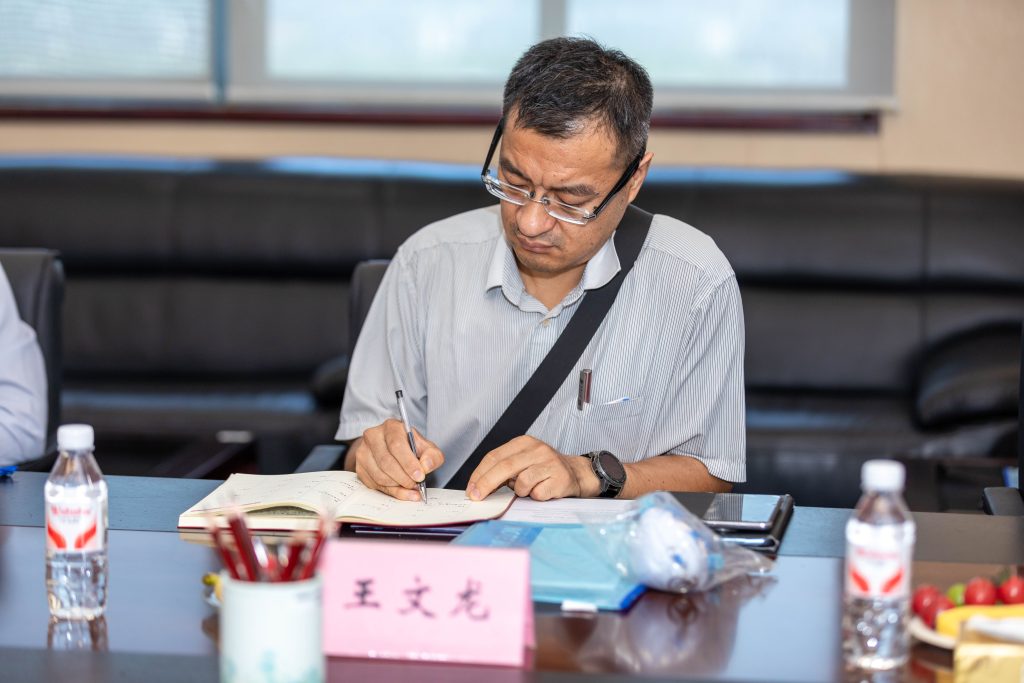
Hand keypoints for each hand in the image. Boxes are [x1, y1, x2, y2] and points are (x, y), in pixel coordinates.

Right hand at [351, 419, 443, 500]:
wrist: (392, 451)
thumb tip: (425, 466)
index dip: (408, 463)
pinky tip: (401, 490)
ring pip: (379, 475)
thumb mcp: (427, 448)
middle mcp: (373, 436)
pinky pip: (374, 484)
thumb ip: (432, 456)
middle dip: (404, 478)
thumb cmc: (411, 448)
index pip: (397, 445)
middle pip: (386, 462)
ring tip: (410, 487)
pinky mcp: (359, 468)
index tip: (420, 476)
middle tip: (415, 485)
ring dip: (397, 485)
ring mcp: (363, 452)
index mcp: (391, 427)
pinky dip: (390, 491)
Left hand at [466, 436, 596, 501]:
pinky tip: (542, 491)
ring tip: (528, 489)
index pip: (495, 456)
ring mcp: (550, 463)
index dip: (480, 474)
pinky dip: (535, 497)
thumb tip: (478, 487)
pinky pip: (537, 494)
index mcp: (524, 442)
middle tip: (476, 497)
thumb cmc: (544, 469)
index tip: (471, 489)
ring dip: (519, 492)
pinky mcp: (560, 479)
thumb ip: (503, 469)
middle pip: (504, 467)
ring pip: (521, 483)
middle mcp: (537, 449)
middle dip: (486, 484)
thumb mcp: (523, 461)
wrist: (576, 473)